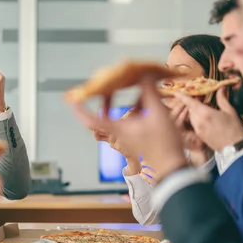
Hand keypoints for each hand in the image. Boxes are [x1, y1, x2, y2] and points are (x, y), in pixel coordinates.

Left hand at [70, 78, 186, 181]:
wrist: (172, 167)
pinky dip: (132, 110)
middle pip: (102, 116)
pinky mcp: (134, 138)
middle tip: (106, 87)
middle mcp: (118, 133)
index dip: (78, 109)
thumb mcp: (158, 114)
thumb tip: (142, 75)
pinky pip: (126, 122)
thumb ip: (149, 92)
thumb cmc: (163, 143)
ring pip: (116, 118)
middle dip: (104, 100)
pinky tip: (144, 102)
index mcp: (117, 128)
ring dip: (120, 104)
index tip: (70, 98)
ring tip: (131, 90)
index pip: (90, 119)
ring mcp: (125, 137)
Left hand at [174, 88, 242, 151]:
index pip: (190, 103)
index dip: (182, 97)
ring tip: (204, 108)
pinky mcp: (198, 135)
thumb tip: (221, 88)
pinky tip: (204, 117)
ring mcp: (197, 129)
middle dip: (192, 103)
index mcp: (206, 114)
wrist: (234, 148)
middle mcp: (199, 121)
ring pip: (190, 116)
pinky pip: (193, 123)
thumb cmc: (234, 128)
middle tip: (200, 99)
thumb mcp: (230, 111)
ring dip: (193, 111)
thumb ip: (222, 99)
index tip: (176, 92)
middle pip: (189, 109)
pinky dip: (195, 118)